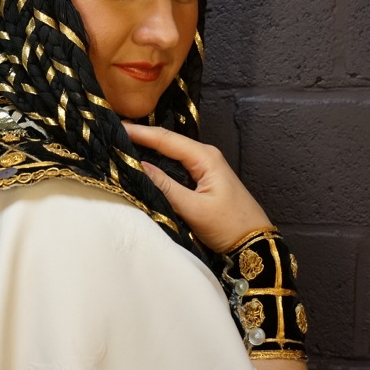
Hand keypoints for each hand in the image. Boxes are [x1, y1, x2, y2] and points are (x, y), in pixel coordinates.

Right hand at [123, 123, 272, 252]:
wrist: (254, 242)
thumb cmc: (228, 225)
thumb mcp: (193, 208)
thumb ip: (165, 186)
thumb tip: (139, 166)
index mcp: (205, 157)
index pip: (166, 140)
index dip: (140, 133)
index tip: (117, 127)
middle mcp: (205, 155)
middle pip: (168, 141)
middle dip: (142, 136)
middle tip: (114, 132)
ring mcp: (206, 166)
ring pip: (172, 152)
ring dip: (150, 147)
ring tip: (123, 142)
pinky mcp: (204, 178)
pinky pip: (177, 163)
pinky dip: (160, 160)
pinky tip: (145, 161)